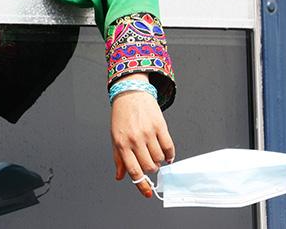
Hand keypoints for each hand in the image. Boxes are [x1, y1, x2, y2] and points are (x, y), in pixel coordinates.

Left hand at [110, 75, 174, 197]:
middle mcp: (135, 139)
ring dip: (159, 161)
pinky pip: (169, 147)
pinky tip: (166, 154)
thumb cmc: (122, 117)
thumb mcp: (115, 137)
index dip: (141, 185)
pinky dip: (170, 154)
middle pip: (149, 167)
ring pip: (160, 159)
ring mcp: (148, 133)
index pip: (133, 170)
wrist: (130, 94)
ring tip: (154, 153)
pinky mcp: (160, 126)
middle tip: (150, 163)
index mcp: (122, 144)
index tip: (148, 193)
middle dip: (151, 170)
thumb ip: (118, 159)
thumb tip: (120, 177)